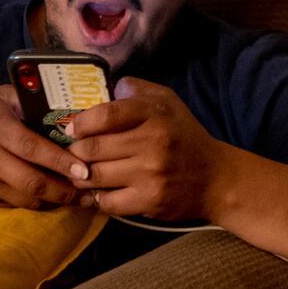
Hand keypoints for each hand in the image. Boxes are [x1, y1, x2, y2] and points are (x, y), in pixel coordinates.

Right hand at [0, 85, 87, 207]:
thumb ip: (27, 100)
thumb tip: (67, 104)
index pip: (33, 148)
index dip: (61, 161)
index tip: (85, 170)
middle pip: (32, 181)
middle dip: (65, 191)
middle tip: (91, 192)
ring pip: (26, 199)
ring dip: (55, 202)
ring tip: (80, 200)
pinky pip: (15, 205)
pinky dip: (37, 204)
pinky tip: (55, 201)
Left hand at [63, 77, 227, 221]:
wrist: (215, 178)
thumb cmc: (184, 136)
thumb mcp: (168, 102)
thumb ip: (137, 89)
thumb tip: (107, 87)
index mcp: (155, 114)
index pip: (105, 115)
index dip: (81, 123)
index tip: (72, 129)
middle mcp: (153, 143)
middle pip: (93, 148)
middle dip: (76, 151)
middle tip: (75, 153)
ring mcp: (151, 175)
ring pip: (95, 176)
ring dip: (82, 175)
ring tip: (83, 172)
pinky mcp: (150, 201)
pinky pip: (107, 201)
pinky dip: (98, 197)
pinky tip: (102, 190)